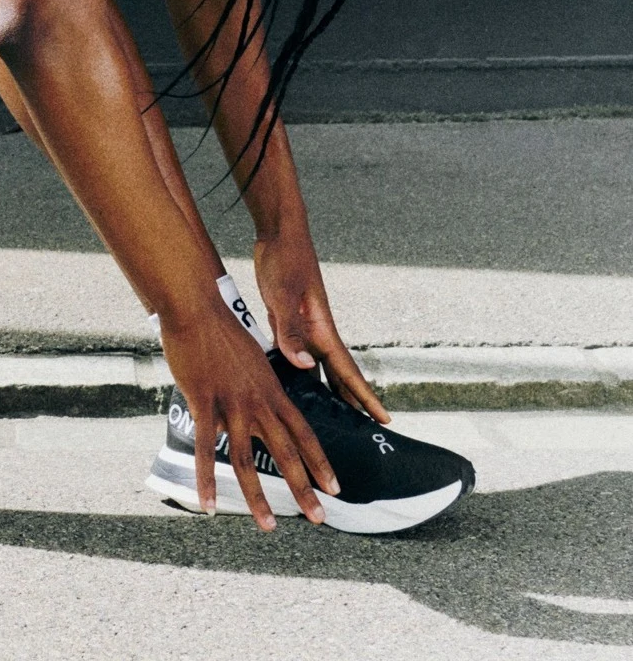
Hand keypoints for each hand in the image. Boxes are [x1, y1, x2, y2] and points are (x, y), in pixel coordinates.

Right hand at [160, 297, 340, 531]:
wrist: (198, 310)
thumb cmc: (221, 332)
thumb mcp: (249, 362)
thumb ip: (252, 391)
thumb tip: (244, 418)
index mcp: (272, 391)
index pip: (304, 432)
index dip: (320, 461)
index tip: (335, 487)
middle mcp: (258, 401)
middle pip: (286, 452)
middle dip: (304, 488)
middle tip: (321, 519)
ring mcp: (232, 404)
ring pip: (246, 459)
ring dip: (258, 497)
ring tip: (269, 526)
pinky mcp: (205, 403)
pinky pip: (205, 449)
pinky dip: (207, 480)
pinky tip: (208, 506)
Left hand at [253, 221, 390, 425]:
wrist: (278, 231)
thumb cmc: (284, 258)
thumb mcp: (283, 294)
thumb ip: (291, 329)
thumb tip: (307, 367)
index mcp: (322, 326)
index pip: (347, 370)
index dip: (364, 396)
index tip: (385, 419)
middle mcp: (316, 329)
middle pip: (337, 373)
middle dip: (352, 400)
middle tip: (364, 430)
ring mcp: (303, 324)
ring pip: (317, 365)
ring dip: (326, 389)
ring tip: (333, 416)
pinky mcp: (287, 318)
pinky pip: (297, 352)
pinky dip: (300, 371)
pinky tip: (294, 382)